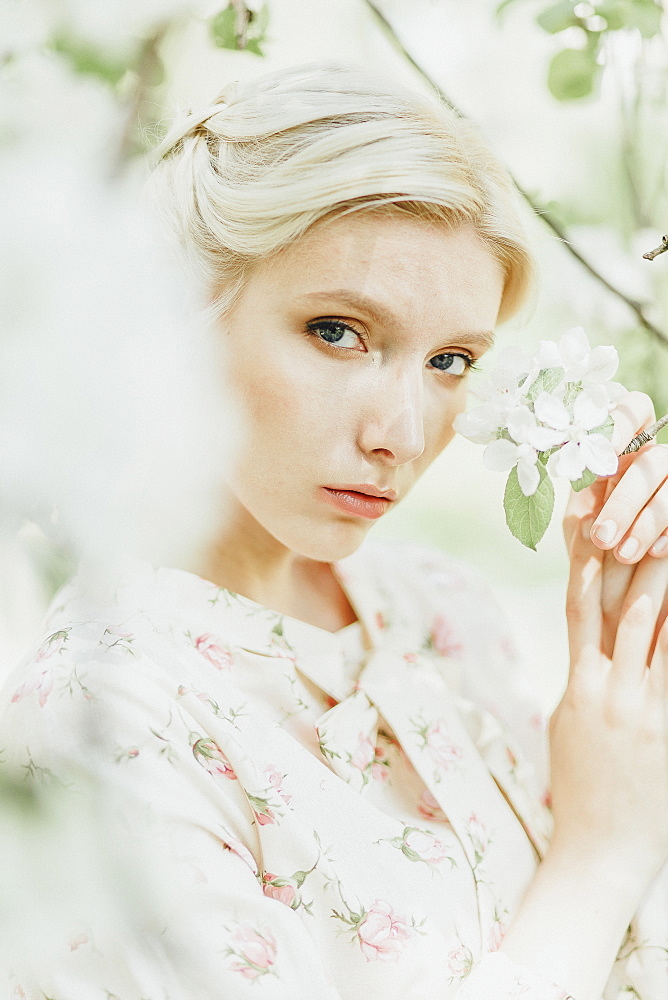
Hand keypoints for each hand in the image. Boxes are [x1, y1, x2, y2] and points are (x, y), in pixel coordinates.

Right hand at [549, 519, 667, 886]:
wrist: (596, 849)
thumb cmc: (584, 790)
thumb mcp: (570, 727)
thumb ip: (584, 683)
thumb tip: (594, 653)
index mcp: (578, 683)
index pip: (579, 606)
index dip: (582, 560)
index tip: (587, 522)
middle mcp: (603, 685)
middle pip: (613, 603)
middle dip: (624, 554)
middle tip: (633, 512)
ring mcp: (634, 704)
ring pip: (650, 625)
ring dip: (660, 578)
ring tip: (666, 540)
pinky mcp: (659, 724)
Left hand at [564, 391, 667, 562]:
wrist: (610, 578)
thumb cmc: (591, 537)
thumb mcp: (579, 519)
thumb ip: (581, 507)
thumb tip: (589, 514)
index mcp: (624, 447)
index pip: (634, 411)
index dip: (621, 424)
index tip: (601, 454)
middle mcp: (656, 459)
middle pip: (653, 460)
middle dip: (626, 500)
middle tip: (602, 535)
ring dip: (647, 522)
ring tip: (622, 554)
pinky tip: (653, 553)